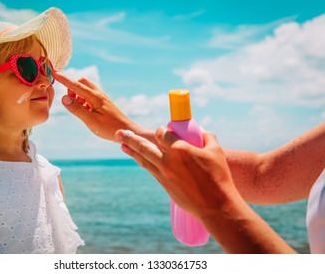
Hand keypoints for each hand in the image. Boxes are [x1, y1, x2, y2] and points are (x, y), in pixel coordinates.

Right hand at [52, 71, 140, 140]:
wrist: (126, 131)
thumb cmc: (109, 128)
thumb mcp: (91, 120)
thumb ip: (77, 109)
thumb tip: (63, 98)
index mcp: (94, 97)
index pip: (75, 85)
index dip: (63, 79)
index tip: (53, 72)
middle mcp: (98, 94)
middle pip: (81, 82)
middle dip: (71, 87)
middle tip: (70, 101)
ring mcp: (101, 98)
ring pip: (85, 89)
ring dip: (77, 94)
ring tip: (79, 109)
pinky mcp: (102, 103)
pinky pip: (89, 95)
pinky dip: (83, 100)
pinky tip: (85, 112)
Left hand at [115, 127, 236, 218]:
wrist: (215, 206)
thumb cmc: (218, 177)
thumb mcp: (216, 151)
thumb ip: (207, 137)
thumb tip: (201, 130)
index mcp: (180, 149)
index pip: (162, 134)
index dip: (160, 130)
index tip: (161, 130)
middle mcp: (168, 161)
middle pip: (144, 146)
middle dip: (131, 138)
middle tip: (119, 133)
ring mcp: (164, 174)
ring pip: (144, 159)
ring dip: (132, 151)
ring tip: (121, 144)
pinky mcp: (164, 185)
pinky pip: (150, 170)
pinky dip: (142, 162)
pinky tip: (138, 159)